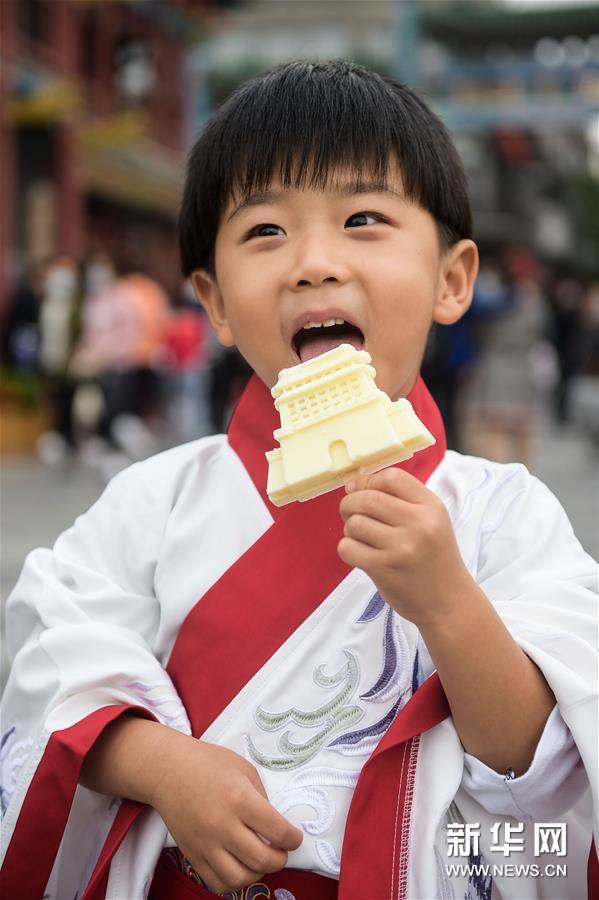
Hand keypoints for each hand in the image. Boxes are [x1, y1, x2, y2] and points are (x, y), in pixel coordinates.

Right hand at [152, 738, 302, 893]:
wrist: (168, 770)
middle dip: (280, 859)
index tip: (294, 837)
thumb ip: (262, 797)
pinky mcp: (192, 854)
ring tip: (260, 860)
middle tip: (281, 851)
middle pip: (262, 860)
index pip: (277, 831)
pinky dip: (233, 882)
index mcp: (240, 799)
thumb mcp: (244, 769)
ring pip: (240, 878)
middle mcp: (222, 825)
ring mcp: (205, 843)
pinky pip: (217, 883)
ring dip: (257, 874)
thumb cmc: (208, 764)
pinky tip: (239, 867)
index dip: (293, 839)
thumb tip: (274, 824)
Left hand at [338, 467, 473, 627]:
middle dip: (350, 504)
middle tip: (351, 514)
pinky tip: (360, 553)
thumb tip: (352, 486)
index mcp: (431, 507)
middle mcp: (418, 524)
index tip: (360, 490)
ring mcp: (400, 547)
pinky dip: (347, 548)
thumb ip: (399, 500)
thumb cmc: (434, 558)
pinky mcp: (383, 569)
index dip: (368, 481)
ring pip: (354, 523)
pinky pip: (347, 547)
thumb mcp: (432, 521)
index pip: (392, 477)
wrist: (448, 602)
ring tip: (362, 538)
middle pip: (367, 498)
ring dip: (350, 529)